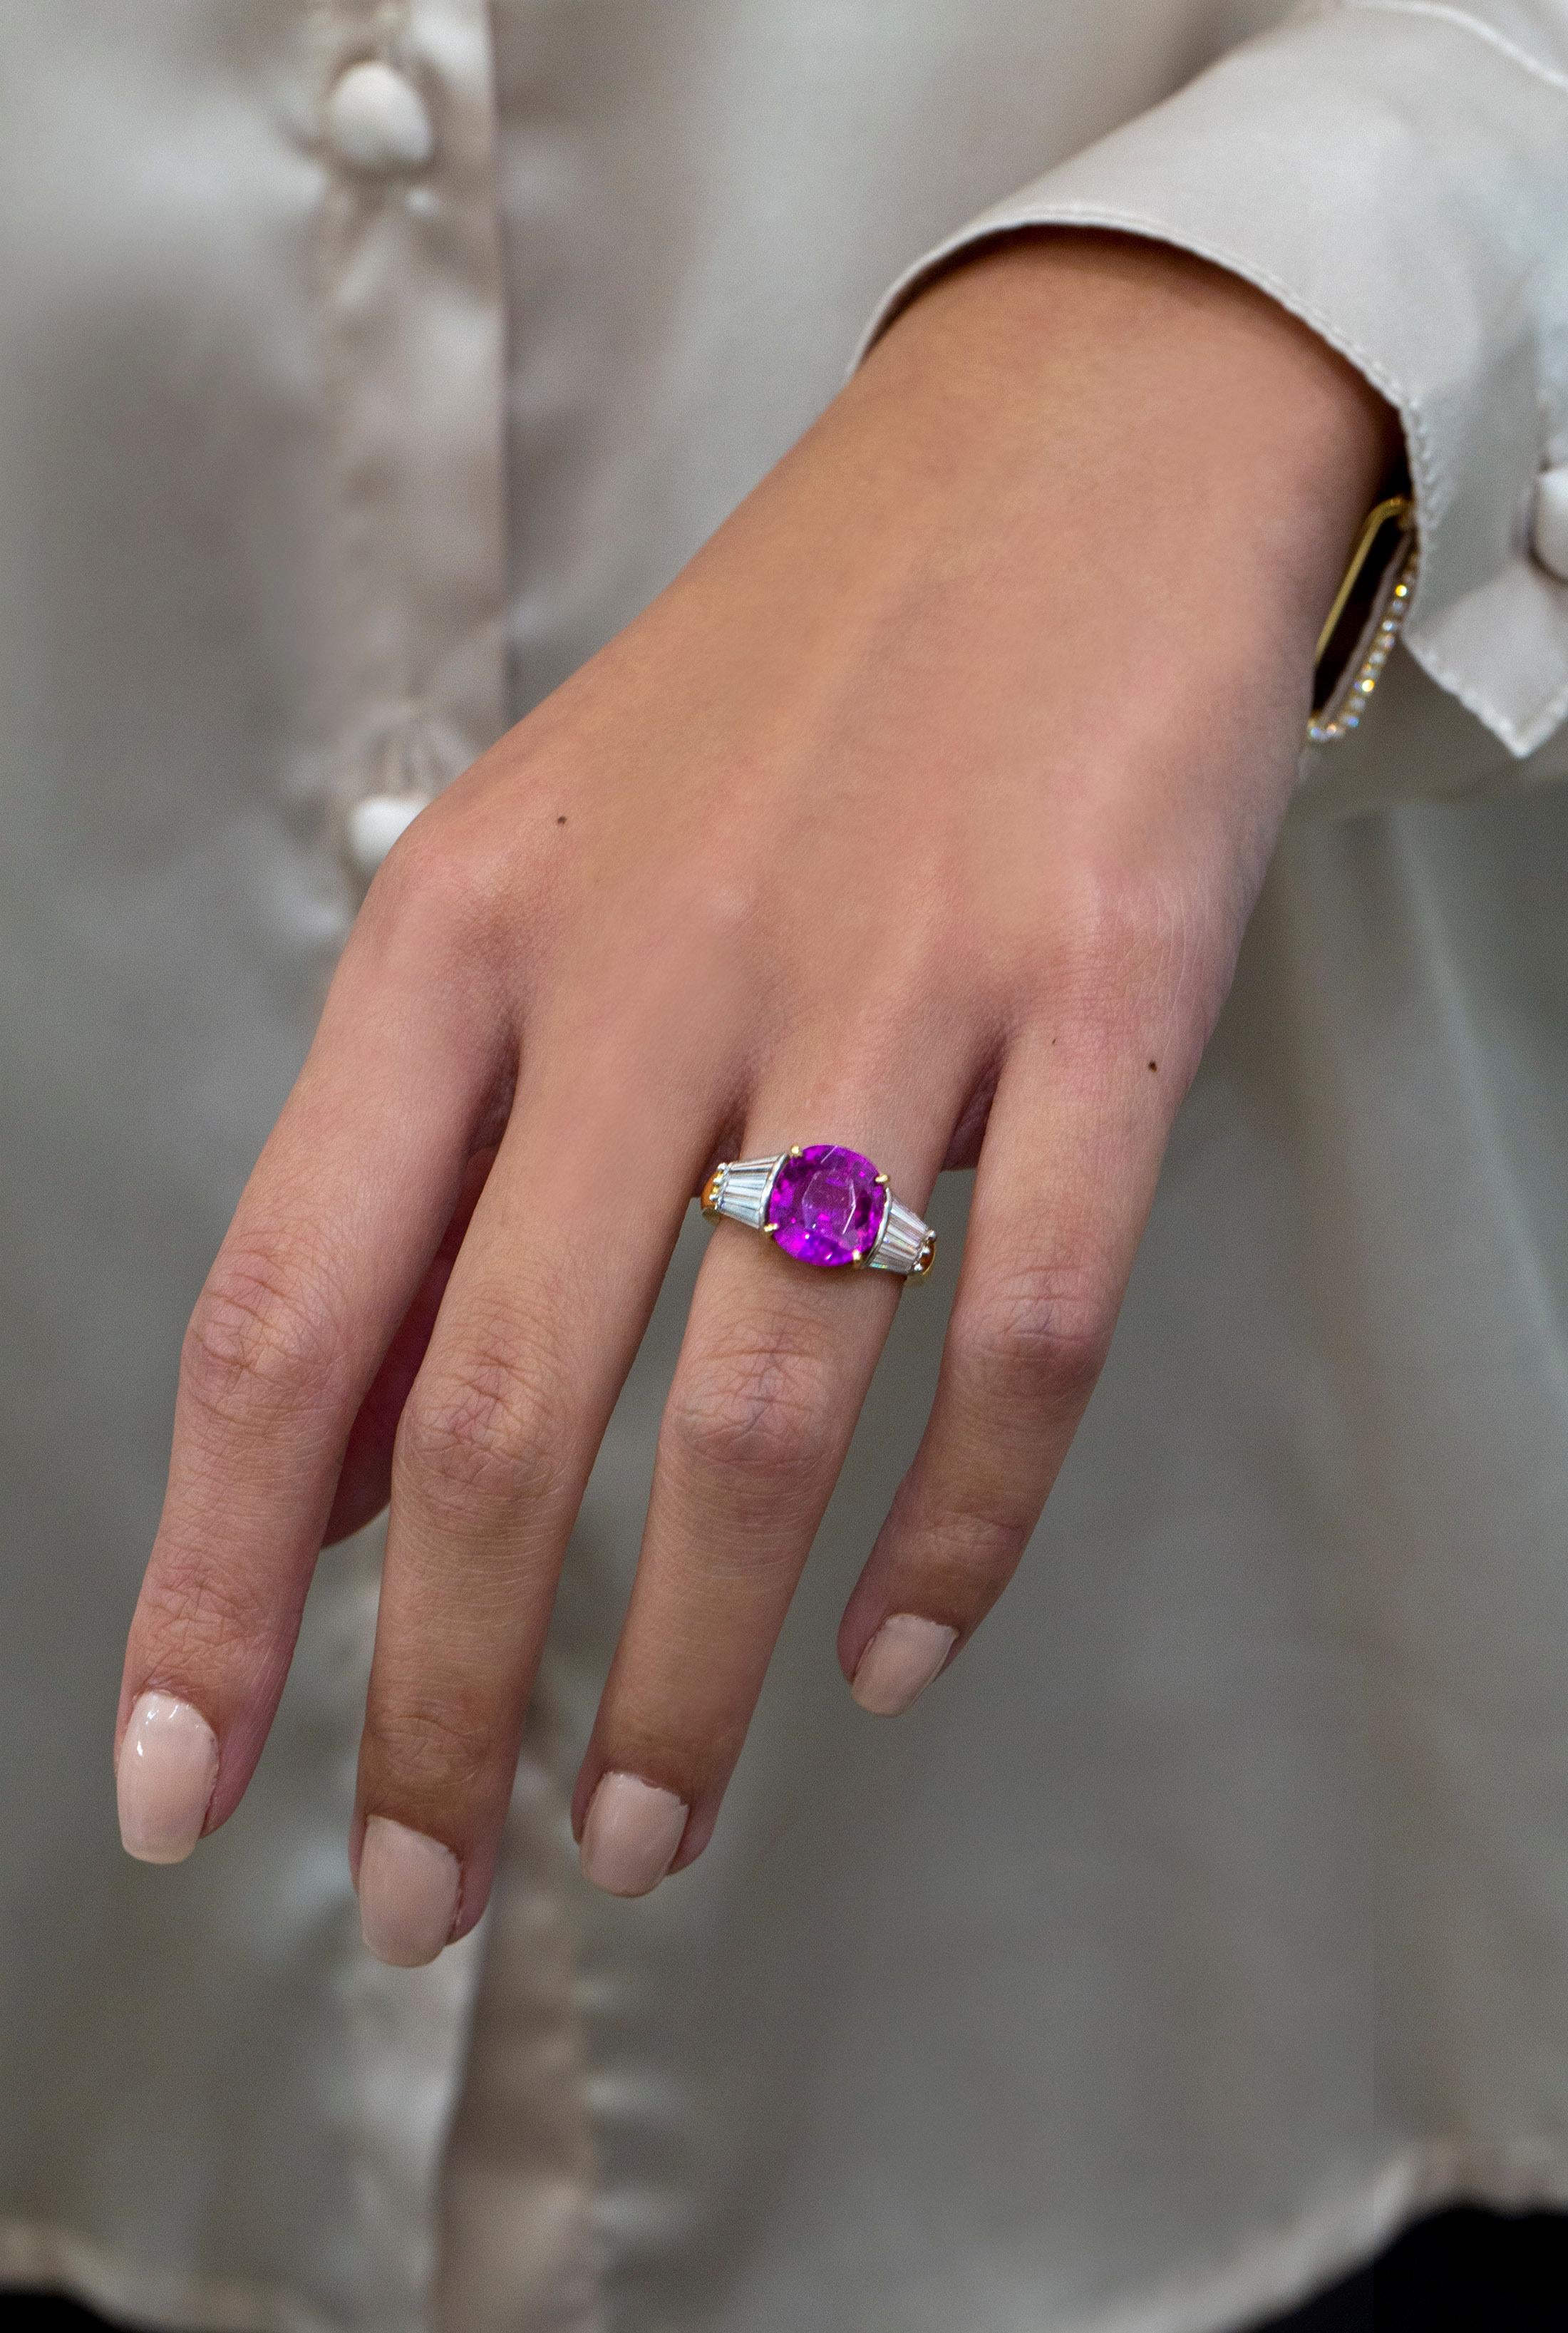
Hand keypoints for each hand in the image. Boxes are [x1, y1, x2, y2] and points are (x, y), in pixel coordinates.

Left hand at [115, 233, 1393, 1957]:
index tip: (187, 1783)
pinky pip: (1022, 1330)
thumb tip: (335, 1460)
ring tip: (649, 1827)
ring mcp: (885, 983)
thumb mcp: (543, 874)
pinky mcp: (1097, 995)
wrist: (1064, 454)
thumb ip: (436, 1153)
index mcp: (470, 936)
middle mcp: (651, 968)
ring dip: (684, 1665)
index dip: (216, 1582)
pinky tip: (891, 1646)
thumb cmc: (785, 691)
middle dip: (435, 1699)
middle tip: (426, 1891)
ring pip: (752, 1411)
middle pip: (491, 1412)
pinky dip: (952, 1530)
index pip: (287, 1309)